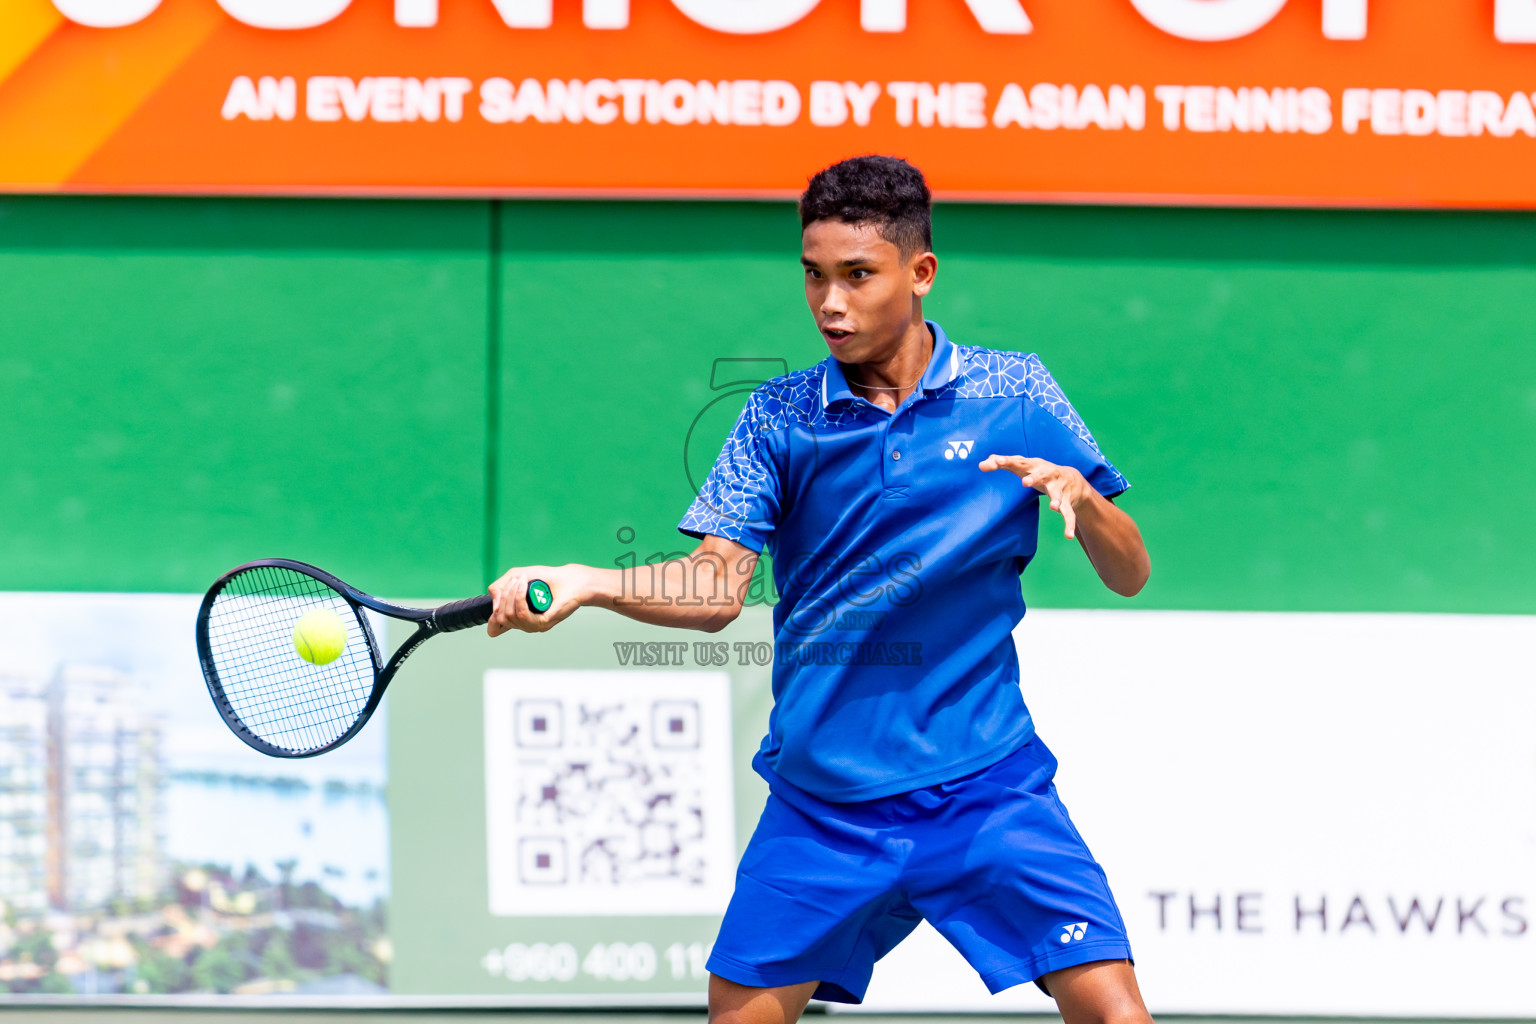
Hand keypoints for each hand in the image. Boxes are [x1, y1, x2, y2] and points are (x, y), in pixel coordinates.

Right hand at [487, 564, 589, 636]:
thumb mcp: (515, 577)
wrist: (570, 579)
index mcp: (518, 617)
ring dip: (511, 594)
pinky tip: (524, 584)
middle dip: (504, 594)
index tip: (496, 602)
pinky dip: (519, 597)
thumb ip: (498, 588)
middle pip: (500, 616)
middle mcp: (525, 624)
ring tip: (521, 579)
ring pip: (510, 615)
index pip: (496, 629)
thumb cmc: (545, 578)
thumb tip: (494, 608)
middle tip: (516, 579)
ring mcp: (534, 625)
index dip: (491, 620)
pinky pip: (522, 614)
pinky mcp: (544, 623)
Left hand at [978, 454, 1092, 538]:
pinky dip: (1069, 524)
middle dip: (1034, 478)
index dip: (1007, 461)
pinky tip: (1068, 535)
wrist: (1071, 477)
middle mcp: (1047, 474)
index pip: (1018, 461)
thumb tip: (980, 465)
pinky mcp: (1066, 501)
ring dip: (1056, 499)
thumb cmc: (1037, 470)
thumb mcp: (1021, 465)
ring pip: (1057, 494)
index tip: (997, 462)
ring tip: (1053, 507)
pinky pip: (1068, 513)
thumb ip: (1001, 463)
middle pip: (1040, 475)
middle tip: (1025, 483)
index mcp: (1034, 465)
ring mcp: (1058, 488)